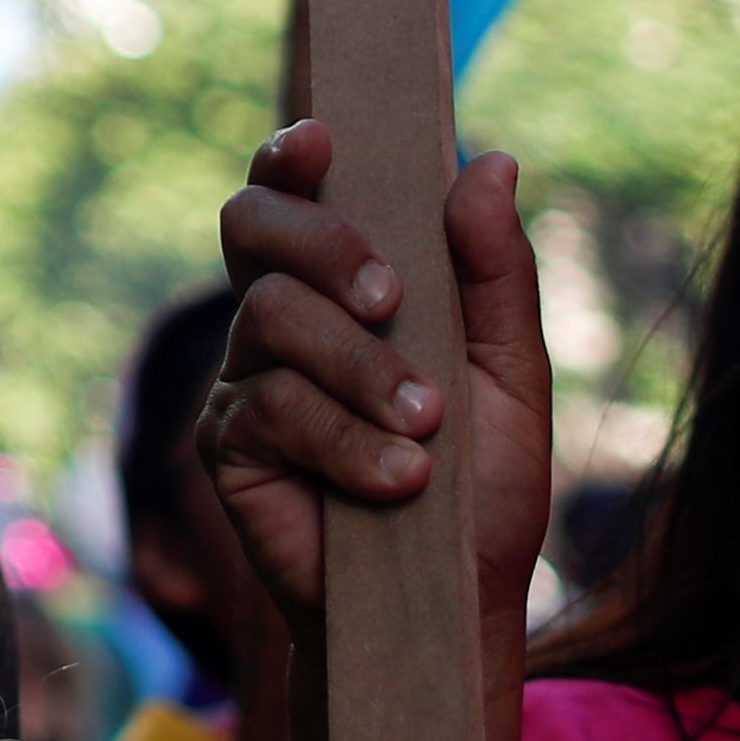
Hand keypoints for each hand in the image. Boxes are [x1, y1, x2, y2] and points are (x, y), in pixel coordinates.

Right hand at [196, 120, 553, 661]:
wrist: (453, 601)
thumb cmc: (482, 486)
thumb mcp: (512, 374)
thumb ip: (496, 271)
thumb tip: (491, 161)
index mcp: (343, 287)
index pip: (294, 194)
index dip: (290, 156)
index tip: (321, 139)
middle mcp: (281, 320)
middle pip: (253, 226)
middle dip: (324, 243)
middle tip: (392, 297)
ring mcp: (245, 380)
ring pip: (274, 318)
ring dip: (363, 368)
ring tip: (424, 430)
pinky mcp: (227, 446)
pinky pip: (272, 407)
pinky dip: (348, 440)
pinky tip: (397, 481)